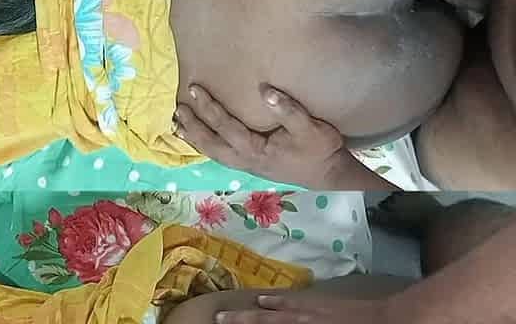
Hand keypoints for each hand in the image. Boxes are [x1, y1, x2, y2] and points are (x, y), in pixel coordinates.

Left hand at [174, 83, 344, 185]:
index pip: (225, 126)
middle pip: (211, 143)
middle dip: (193, 125)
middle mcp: (245, 159)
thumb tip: (265, 90)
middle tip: (177, 109)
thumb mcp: (310, 127)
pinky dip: (206, 147)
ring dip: (195, 139)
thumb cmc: (320, 150)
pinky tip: (199, 140)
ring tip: (177, 126)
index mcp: (255, 149)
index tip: (194, 89)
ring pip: (213, 152)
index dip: (208, 107)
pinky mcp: (250, 165)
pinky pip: (220, 155)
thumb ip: (288, 109)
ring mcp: (246, 165)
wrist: (329, 175)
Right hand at [215, 294, 387, 323]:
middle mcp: (306, 319)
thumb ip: (301, 322)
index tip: (224, 323)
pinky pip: (298, 300)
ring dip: (260, 309)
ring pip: (281, 308)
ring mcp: (317, 310)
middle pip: (269, 320)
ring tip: (242, 308)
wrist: (400, 323)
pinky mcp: (329, 303)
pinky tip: (273, 299)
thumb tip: (279, 313)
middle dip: (244, 320)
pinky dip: (282, 301)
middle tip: (220, 316)